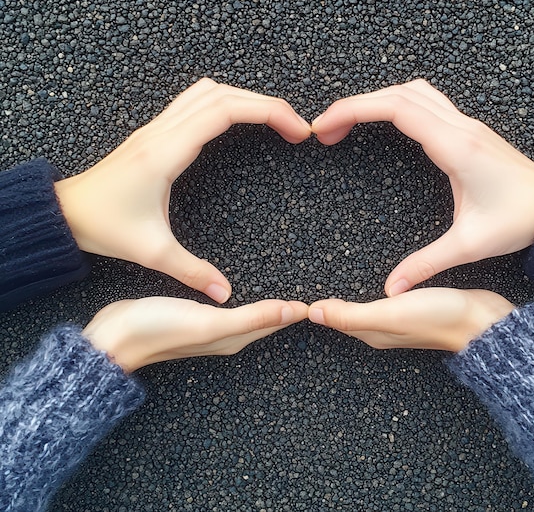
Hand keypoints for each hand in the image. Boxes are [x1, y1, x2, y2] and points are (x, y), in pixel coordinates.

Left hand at [55, 78, 311, 302]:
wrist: (65, 211)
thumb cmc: (104, 227)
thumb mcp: (152, 252)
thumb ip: (192, 272)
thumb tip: (226, 295)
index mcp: (166, 153)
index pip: (225, 111)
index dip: (268, 112)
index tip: (297, 130)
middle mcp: (164, 131)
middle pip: (225, 94)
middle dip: (268, 104)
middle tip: (298, 128)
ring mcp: (158, 127)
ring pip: (209, 91)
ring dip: (247, 98)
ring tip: (275, 120)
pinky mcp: (156, 132)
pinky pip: (195, 100)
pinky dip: (226, 101)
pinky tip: (239, 120)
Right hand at [83, 297, 307, 372]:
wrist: (115, 336)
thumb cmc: (159, 329)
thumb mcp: (209, 322)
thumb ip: (251, 317)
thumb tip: (293, 311)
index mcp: (235, 338)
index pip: (276, 321)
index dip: (297, 310)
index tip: (321, 300)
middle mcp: (227, 336)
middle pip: (266, 321)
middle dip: (288, 310)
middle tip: (311, 295)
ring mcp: (210, 328)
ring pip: (250, 316)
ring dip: (268, 307)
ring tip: (287, 295)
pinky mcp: (196, 317)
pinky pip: (231, 309)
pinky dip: (246, 303)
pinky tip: (242, 294)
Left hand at [308, 289, 514, 351]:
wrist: (482, 322)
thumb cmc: (438, 317)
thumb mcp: (389, 314)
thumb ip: (351, 315)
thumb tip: (312, 313)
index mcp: (372, 333)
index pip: (335, 321)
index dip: (316, 310)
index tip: (296, 300)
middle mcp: (383, 330)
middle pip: (348, 318)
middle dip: (329, 307)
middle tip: (307, 290)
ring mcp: (399, 321)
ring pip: (365, 311)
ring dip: (348, 302)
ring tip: (332, 286)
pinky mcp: (414, 308)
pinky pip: (384, 303)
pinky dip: (371, 296)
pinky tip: (374, 286)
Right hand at [312, 79, 533, 295]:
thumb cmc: (519, 221)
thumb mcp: (469, 246)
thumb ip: (425, 265)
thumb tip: (390, 290)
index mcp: (456, 147)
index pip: (396, 109)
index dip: (354, 110)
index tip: (324, 126)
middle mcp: (459, 126)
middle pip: (396, 93)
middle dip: (354, 105)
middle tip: (324, 130)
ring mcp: (464, 123)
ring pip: (412, 91)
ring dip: (375, 99)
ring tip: (347, 123)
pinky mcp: (466, 129)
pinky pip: (425, 100)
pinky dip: (395, 102)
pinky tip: (383, 122)